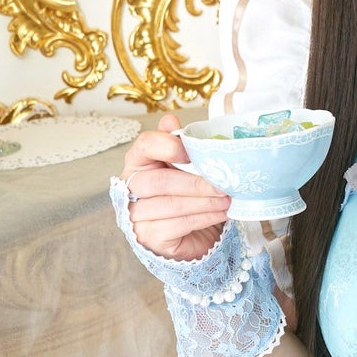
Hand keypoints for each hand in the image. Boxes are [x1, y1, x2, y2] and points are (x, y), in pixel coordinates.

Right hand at [121, 111, 230, 262]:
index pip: (144, 146)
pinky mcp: (150, 237)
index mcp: (137, 163)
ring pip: (171, 204)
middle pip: (159, 181)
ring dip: (205, 201)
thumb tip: (170, 120)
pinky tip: (221, 213)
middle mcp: (130, 189)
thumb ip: (177, 144)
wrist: (187, 235)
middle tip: (222, 184)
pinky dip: (204, 217)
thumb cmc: (183, 195)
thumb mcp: (183, 167)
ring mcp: (136, 216)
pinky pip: (179, 224)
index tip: (191, 152)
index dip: (168, 146)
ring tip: (227, 199)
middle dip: (195, 183)